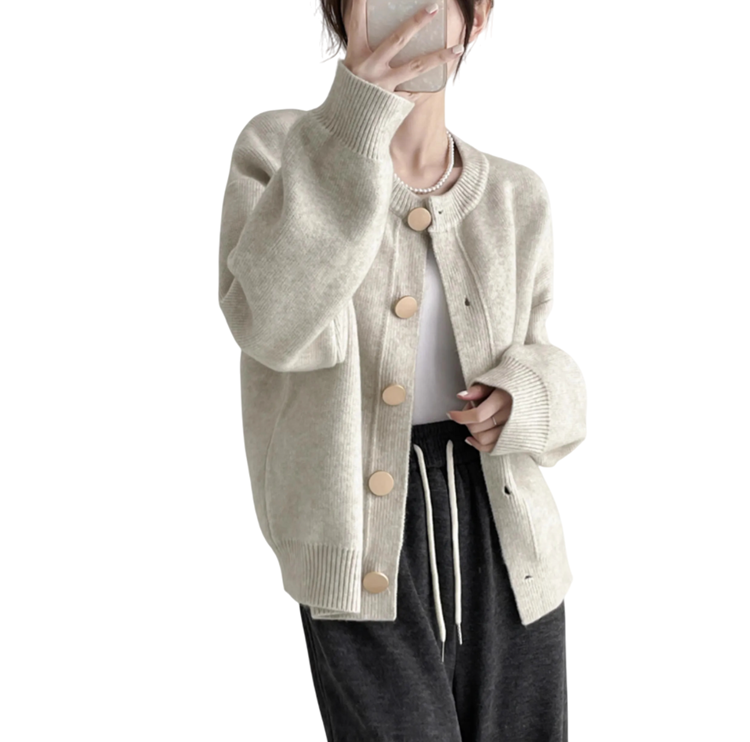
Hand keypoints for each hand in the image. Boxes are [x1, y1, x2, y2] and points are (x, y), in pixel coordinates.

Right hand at [342, 0, 464, 102]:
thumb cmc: (352, 91)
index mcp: (355, 55)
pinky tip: (448, 74)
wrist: (349, 127)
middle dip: (416, 22)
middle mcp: (369, 68)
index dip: (362, 2)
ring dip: (439, 56)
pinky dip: (432, 84)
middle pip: (397, 40)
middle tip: (434, 7)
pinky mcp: (394, 102)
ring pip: (416, 67)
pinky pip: (417, 90)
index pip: (357, 20)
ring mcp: (383, 86)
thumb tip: (378, 24)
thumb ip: (364, 45)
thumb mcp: (351, 66)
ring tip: (458, 48)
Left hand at [447, 383, 512, 451]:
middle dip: (467, 420)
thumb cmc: (514, 385)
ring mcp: (512, 430)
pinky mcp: (513, 438)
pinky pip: (492, 448)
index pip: (477, 415)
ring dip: (472, 431)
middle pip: (478, 427)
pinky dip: (478, 445)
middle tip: (469, 409)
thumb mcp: (496, 381)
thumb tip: (461, 395)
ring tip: (474, 421)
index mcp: (504, 400)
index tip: (451, 414)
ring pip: (483, 439)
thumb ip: (478, 389)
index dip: (460, 416)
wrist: (536, 391)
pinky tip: (472, 438)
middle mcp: (509, 417)